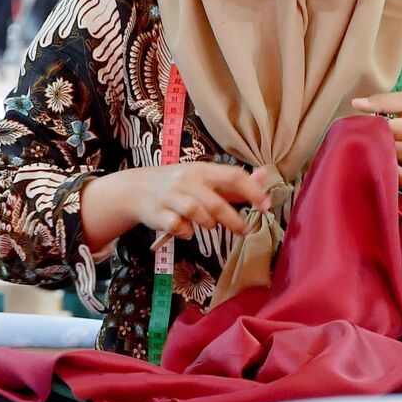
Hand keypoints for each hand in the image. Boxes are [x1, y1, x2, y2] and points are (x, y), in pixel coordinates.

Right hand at [130, 163, 271, 242]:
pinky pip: (177, 226)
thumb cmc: (179, 185)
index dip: (252, 191)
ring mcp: (170, 196)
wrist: (135, 189)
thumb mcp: (205, 178)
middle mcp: (187, 180)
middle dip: (233, 219)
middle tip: (244, 230)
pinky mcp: (157, 213)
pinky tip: (187, 230)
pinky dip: (186, 232)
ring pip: (196, 213)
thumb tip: (265, 176)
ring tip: (210, 225)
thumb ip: (234, 183)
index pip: (233, 176)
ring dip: (208, 223)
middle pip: (215, 202)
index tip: (266, 205)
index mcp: (203, 170)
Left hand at [350, 91, 401, 191]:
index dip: (372, 126)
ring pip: (389, 159)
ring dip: (379, 155)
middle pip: (387, 145)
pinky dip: (390, 174)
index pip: (388, 127)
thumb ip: (384, 101)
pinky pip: (401, 180)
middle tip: (368, 137)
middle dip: (374, 141)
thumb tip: (355, 103)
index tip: (367, 125)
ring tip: (377, 148)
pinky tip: (385, 165)